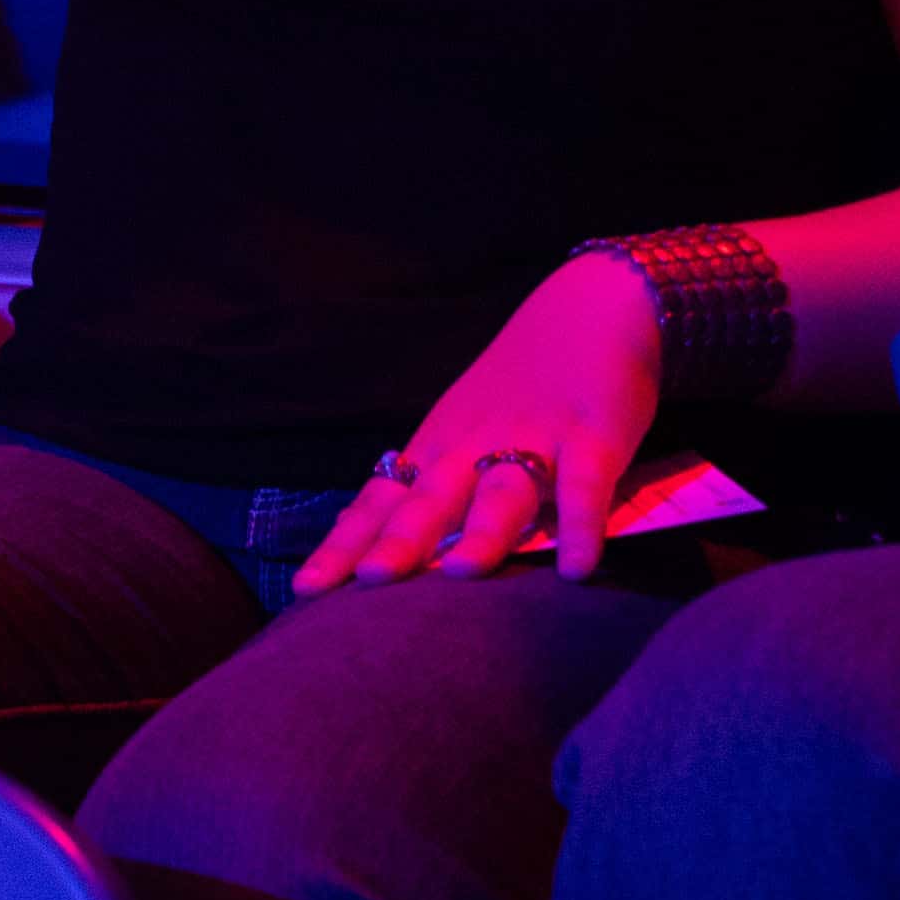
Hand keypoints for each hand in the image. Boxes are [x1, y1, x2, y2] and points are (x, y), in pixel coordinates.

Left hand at [292, 250, 661, 593]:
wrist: (588, 309)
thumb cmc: (516, 384)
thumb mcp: (457, 432)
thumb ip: (423, 488)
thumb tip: (366, 546)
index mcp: (436, 448)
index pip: (381, 502)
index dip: (345, 545)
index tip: (306, 590)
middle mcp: (473, 446)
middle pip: (430, 499)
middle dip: (399, 540)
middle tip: (368, 581)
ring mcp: (533, 439)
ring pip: (502, 491)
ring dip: (483, 532)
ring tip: (460, 575)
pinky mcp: (593, 436)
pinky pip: (585, 484)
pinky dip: (580, 525)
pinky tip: (577, 569)